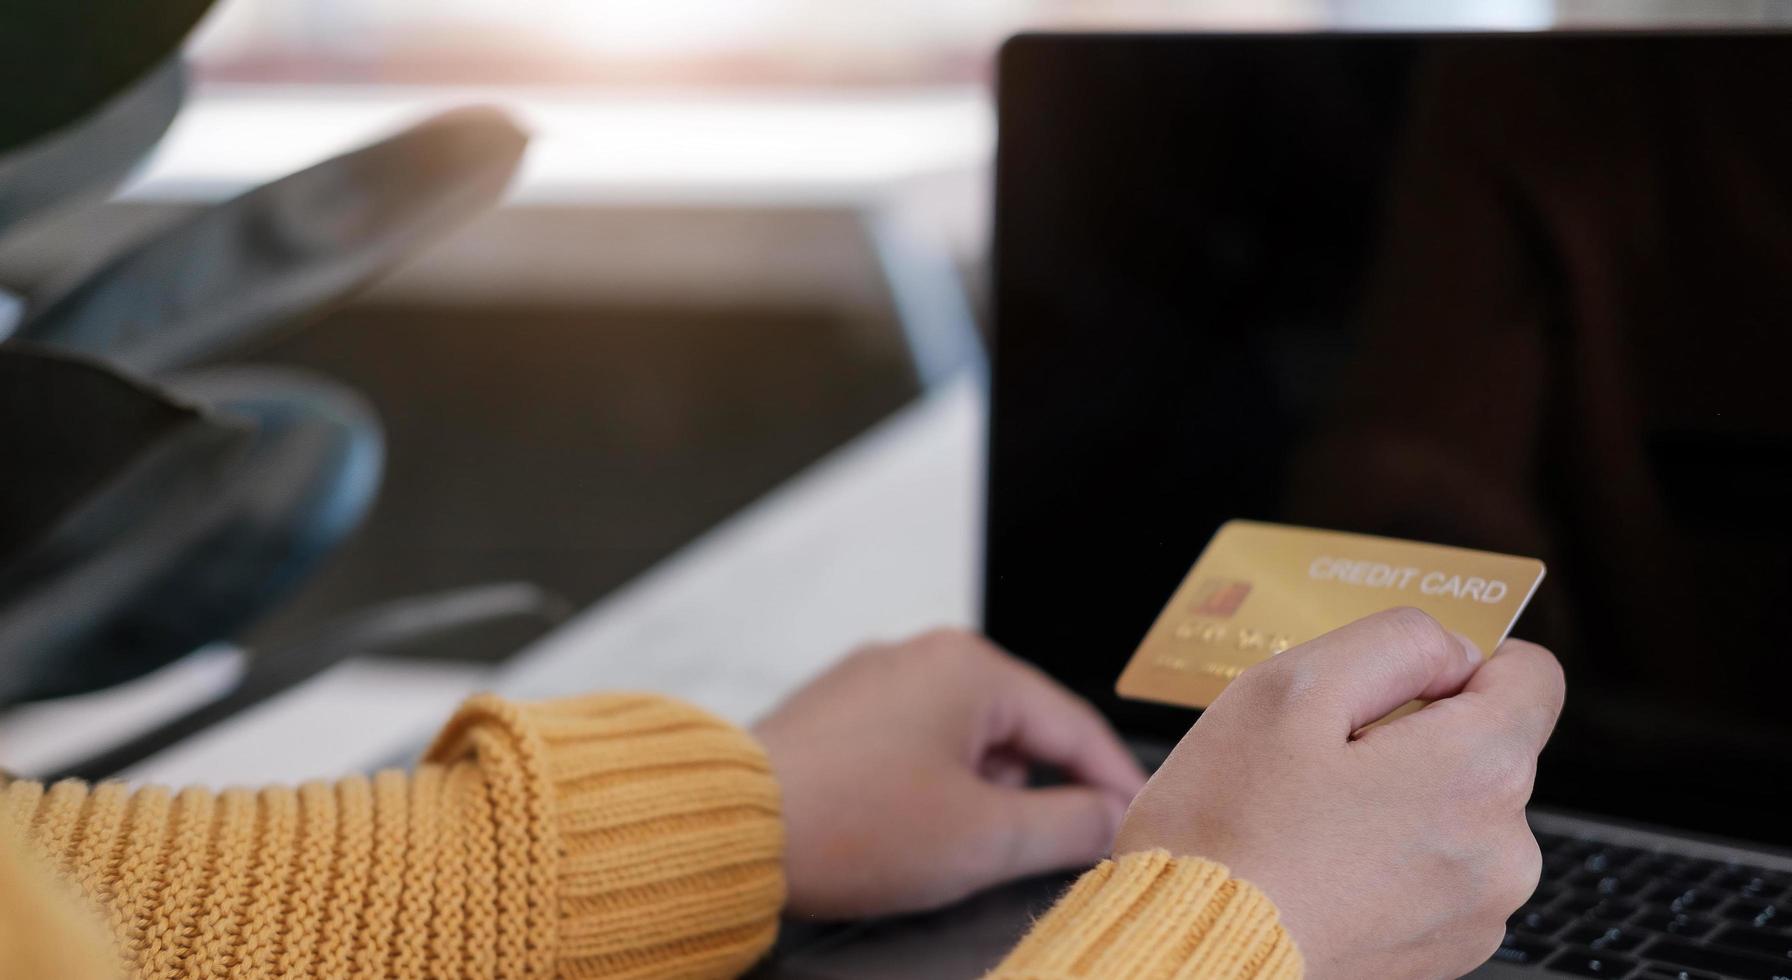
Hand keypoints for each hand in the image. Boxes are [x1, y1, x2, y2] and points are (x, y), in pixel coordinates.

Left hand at [754, 628, 1147, 919]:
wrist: (731, 827)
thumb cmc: (853, 824)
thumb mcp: (985, 839)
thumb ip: (1068, 826)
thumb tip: (1111, 819)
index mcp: (970, 667)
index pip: (1073, 724)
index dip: (1113, 782)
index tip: (1137, 823)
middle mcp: (921, 655)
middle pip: (1018, 727)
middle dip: (1038, 792)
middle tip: (1052, 851)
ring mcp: (872, 679)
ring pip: (963, 739)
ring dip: (980, 793)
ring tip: (959, 848)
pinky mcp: (835, 712)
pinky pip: (911, 742)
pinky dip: (930, 785)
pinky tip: (911, 831)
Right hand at [1114, 608, 1564, 978]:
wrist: (1191, 953)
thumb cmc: (1227, 829)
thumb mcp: (1288, 687)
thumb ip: (1393, 642)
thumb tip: (1453, 654)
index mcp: (1477, 770)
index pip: (1532, 675)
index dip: (1459, 663)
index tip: (1397, 687)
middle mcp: (1504, 848)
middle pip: (1487, 746)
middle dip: (1415, 737)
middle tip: (1322, 761)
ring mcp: (1480, 910)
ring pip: (1459, 810)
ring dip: (1403, 800)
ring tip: (1315, 821)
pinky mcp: (1449, 951)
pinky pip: (1439, 871)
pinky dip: (1392, 857)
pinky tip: (1325, 866)